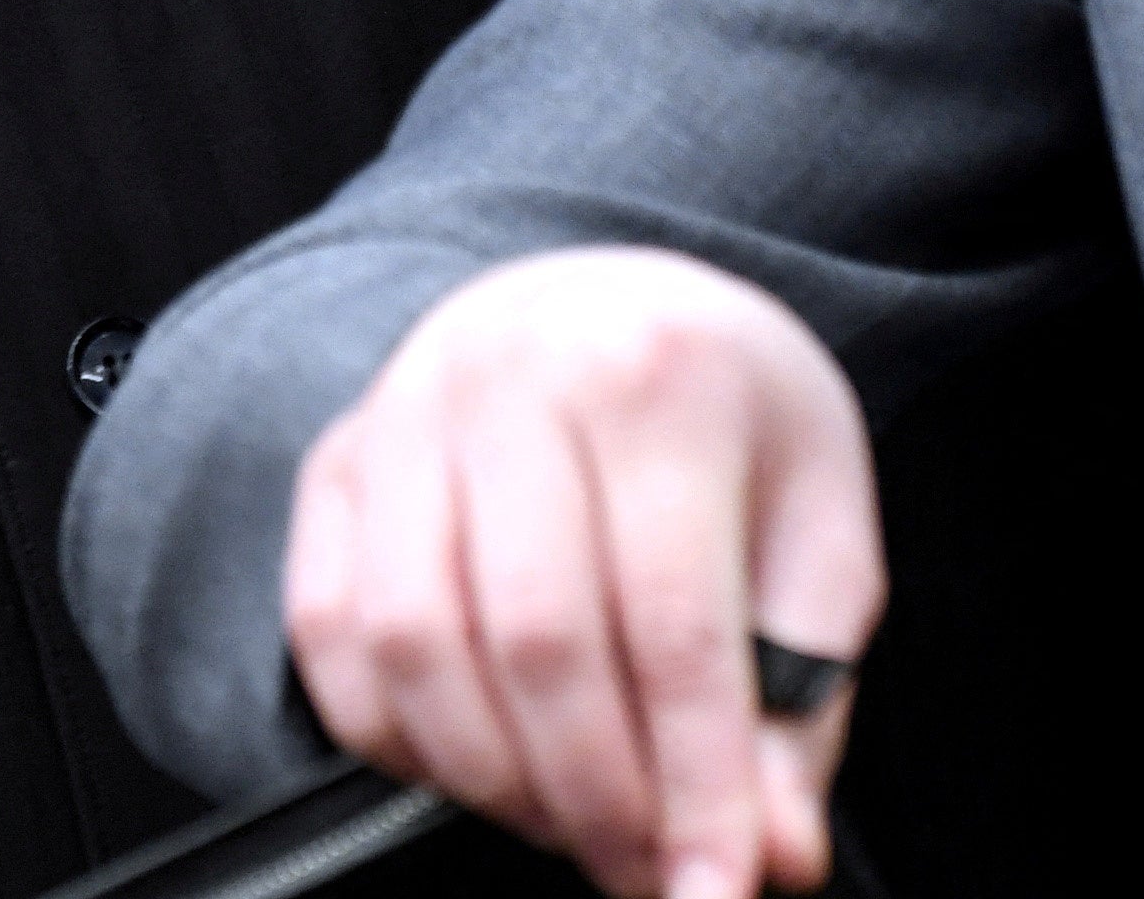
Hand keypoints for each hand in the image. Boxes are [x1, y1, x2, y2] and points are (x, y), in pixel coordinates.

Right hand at [278, 247, 879, 898]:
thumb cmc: (722, 421)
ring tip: (570, 818)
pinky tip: (474, 762)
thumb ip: (801, 698)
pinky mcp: (334, 460)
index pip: (674, 623)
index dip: (698, 786)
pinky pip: (328, 632)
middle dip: (596, 801)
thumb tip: (773, 852)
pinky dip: (392, 734)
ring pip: (415, 645)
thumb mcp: (815, 534)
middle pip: (537, 643)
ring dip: (493, 780)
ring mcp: (404, 410)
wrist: (608, 303)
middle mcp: (513, 373)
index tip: (719, 891)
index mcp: (658, 374)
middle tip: (646, 872)